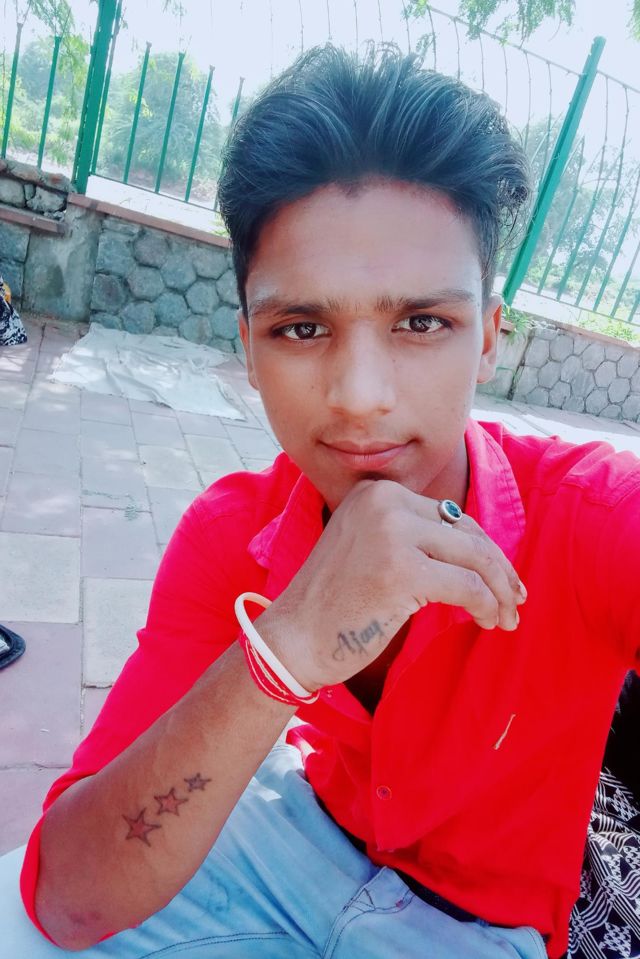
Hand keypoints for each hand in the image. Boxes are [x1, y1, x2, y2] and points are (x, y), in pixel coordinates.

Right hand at [256, 479, 525, 690]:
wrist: (292, 638)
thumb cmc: (333, 603)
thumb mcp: (368, 547)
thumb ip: (413, 537)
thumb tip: (478, 550)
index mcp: (376, 492)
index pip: (449, 515)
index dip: (481, 549)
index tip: (501, 578)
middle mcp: (385, 502)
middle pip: (467, 532)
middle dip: (498, 569)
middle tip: (514, 599)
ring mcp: (392, 534)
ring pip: (475, 558)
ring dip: (498, 591)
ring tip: (506, 617)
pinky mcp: (402, 572)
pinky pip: (468, 587)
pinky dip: (486, 606)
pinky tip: (487, 623)